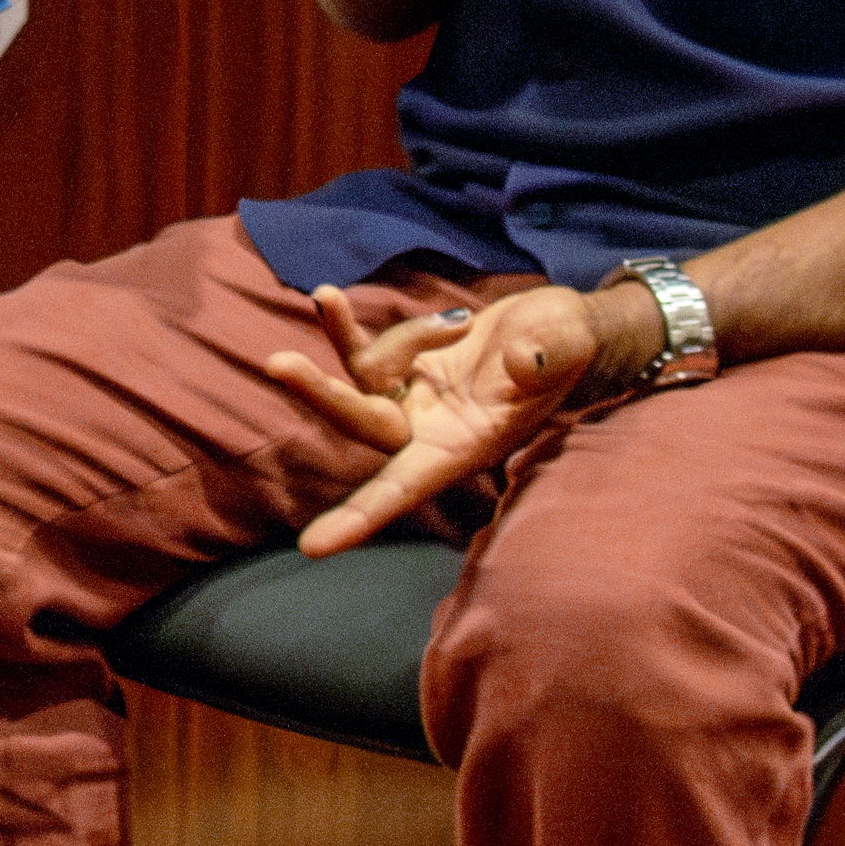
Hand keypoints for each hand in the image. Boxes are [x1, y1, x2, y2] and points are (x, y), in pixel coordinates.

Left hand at [265, 280, 631, 551]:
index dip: (361, 518)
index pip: (406, 489)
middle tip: (277, 363)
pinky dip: (345, 324)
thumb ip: (549, 357)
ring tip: (330, 298)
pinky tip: (328, 298)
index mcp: (464, 445)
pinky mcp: (399, 367)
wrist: (557, 324)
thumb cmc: (567, 345)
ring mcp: (410, 399)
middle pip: (363, 425)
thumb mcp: (567, 344)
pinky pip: (359, 349)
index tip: (312, 548)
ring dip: (342, 337)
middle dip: (321, 395)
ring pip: (356, 378)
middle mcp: (429, 430)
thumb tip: (521, 362)